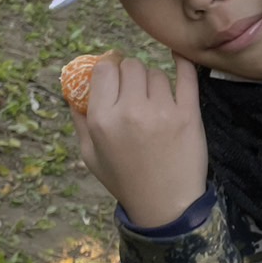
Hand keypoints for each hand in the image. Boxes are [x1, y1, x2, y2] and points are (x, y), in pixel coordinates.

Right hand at [72, 53, 208, 227]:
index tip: (114, 73)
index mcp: (102, 119)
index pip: (104, 70)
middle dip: (130, 73)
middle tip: (134, 87)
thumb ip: (79, 120)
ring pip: (156, 73)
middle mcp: (131, 110)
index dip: (108, 67)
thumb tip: (72, 90)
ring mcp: (162, 111)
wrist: (165, 205)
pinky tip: (178, 57)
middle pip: (131, 66)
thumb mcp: (89, 154)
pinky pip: (187, 76)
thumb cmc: (124, 180)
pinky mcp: (188, 115)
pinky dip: (182, 63)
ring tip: (153, 98)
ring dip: (153, 80)